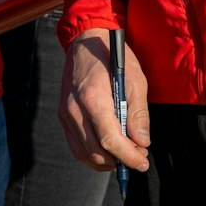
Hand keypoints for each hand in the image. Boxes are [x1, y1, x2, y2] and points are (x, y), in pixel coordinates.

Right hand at [59, 31, 149, 173]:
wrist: (85, 42)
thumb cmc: (113, 58)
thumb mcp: (135, 80)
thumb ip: (138, 113)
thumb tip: (142, 142)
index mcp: (93, 98)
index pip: (110, 140)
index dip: (129, 157)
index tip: (143, 163)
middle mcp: (74, 109)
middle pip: (96, 151)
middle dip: (120, 160)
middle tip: (138, 156)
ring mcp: (65, 113)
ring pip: (85, 153)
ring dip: (107, 160)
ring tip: (125, 153)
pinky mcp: (62, 115)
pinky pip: (76, 145)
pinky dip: (92, 154)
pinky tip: (108, 150)